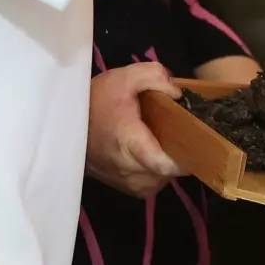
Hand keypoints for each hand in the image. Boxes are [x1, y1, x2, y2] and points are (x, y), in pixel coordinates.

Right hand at [86, 60, 186, 196]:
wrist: (67, 122)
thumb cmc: (98, 100)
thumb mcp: (125, 77)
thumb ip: (155, 77)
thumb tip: (178, 94)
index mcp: (129, 142)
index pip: (164, 164)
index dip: (186, 158)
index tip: (197, 143)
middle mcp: (127, 168)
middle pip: (167, 172)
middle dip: (178, 155)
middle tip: (181, 135)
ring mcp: (124, 182)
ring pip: (160, 181)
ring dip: (166, 165)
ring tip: (163, 143)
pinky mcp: (122, 187)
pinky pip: (149, 185)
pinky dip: (155, 172)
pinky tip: (152, 153)